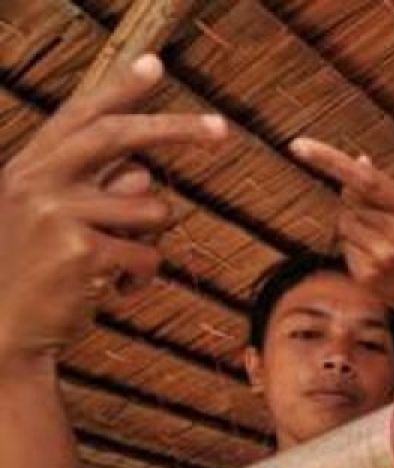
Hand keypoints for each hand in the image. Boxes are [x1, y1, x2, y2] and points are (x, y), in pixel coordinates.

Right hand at [0, 54, 226, 368]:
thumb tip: (143, 171)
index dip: (120, 89)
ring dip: (150, 241)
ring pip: (152, 210)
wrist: (5, 329)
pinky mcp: (81, 252)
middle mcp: (37, 181)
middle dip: (177, 129)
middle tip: (223, 128)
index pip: (81, 115)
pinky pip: (148, 255)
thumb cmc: (42, 274)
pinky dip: (142, 278)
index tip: (156, 64)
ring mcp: (56, 214)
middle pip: (121, 138)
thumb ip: (96, 189)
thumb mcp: (58, 220)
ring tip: (115, 266)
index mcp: (30, 167)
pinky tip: (112, 291)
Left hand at [288, 137, 393, 332]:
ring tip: (386, 243)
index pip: (368, 181)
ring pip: (344, 220)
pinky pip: (344, 244)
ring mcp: (383, 260)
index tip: (297, 145)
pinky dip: (356, 245)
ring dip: (356, 224)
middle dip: (360, 202)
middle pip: (352, 200)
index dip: (330, 161)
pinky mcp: (367, 276)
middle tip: (388, 222)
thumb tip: (358, 161)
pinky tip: (380, 260)